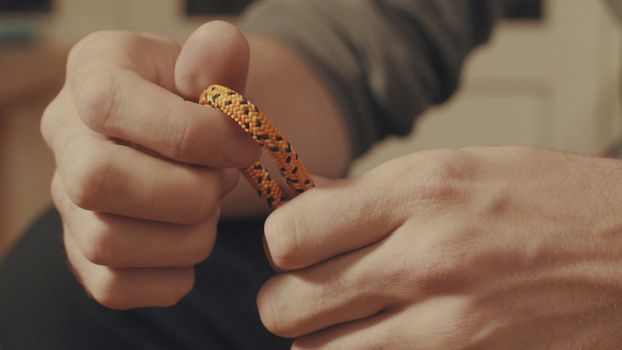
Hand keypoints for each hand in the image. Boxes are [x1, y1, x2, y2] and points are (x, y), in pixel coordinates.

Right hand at [41, 21, 259, 308]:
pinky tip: (193, 246)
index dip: (189, 135)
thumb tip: (217, 49)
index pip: (111, 106)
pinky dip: (170, 278)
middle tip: (224, 183)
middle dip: (187, 192)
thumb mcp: (217, 70)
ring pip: (106, 242)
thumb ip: (220, 58)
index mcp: (93, 76)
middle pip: (96, 181)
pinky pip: (113, 288)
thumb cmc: (204, 103)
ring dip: (186, 237)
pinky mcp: (83, 253)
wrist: (194, 140)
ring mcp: (67, 202)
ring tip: (210, 212)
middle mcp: (65, 138)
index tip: (243, 147)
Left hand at [259, 147, 621, 348]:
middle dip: (288, 298)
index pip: (291, 234)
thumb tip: (300, 202)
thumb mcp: (454, 167)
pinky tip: (381, 339)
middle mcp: (426, 262)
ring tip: (350, 317)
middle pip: (288, 305)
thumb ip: (369, 192)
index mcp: (419, 194)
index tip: (301, 243)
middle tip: (314, 287)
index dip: (284, 242)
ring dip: (319, 339)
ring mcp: (447, 329)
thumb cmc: (541, 201)